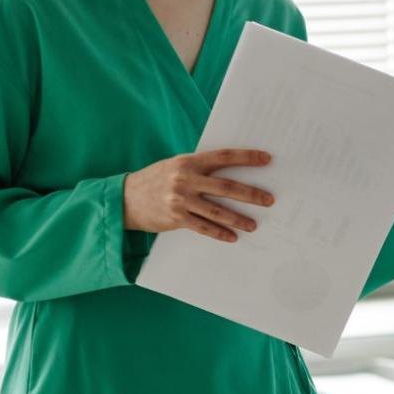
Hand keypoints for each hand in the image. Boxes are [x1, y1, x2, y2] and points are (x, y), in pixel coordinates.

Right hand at [123, 148, 275, 242]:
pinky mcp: (176, 218)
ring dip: (238, 218)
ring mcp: (180, 199)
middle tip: (269, 200)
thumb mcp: (176, 166)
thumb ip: (200, 168)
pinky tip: (232, 236)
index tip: (267, 159)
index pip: (224, 157)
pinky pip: (203, 227)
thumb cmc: (156, 180)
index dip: (247, 157)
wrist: (125, 198)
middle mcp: (186, 179)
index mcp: (188, 162)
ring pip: (217, 211)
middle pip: (226, 186)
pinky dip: (220, 233)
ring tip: (254, 225)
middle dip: (251, 194)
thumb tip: (232, 172)